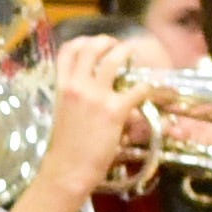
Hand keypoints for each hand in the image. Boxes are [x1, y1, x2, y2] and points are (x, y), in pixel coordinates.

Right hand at [16, 34, 133, 211]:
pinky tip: (150, 89)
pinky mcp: (114, 110)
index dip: (82, 41)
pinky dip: (147, 86)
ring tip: (134, 56)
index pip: (67, 51)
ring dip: (126, 53)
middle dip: (107, 42)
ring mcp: (96, 97)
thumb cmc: (65, 148)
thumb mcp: (62, 115)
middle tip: (118, 47)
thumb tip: (93, 92)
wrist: (67, 170)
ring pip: (114, 60)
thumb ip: (74, 98)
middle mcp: (77, 86)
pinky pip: (137, 89)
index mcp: (61, 87)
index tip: (93, 43)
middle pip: (91, 48)